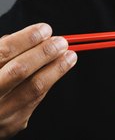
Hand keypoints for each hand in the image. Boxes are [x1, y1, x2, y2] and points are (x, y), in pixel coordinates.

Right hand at [0, 23, 76, 138]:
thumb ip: (6, 50)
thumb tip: (36, 36)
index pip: (3, 52)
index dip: (26, 39)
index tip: (45, 30)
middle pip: (19, 70)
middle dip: (45, 53)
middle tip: (62, 43)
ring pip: (34, 88)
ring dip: (56, 69)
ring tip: (69, 56)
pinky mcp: (12, 123)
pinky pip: (36, 100)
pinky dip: (49, 82)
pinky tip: (57, 71)